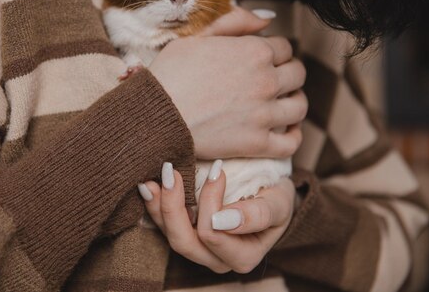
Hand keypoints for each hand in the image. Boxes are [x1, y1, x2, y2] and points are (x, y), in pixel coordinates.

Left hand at [139, 163, 295, 273]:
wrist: (270, 194)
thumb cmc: (277, 198)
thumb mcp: (279, 203)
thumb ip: (258, 214)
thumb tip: (222, 221)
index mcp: (242, 257)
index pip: (213, 234)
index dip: (210, 201)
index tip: (218, 169)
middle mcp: (216, 259)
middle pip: (184, 242)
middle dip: (173, 206)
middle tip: (172, 172)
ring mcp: (198, 248)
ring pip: (169, 236)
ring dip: (158, 206)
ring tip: (154, 178)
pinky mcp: (185, 234)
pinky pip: (163, 225)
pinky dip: (154, 205)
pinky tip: (149, 185)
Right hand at [148, 7, 306, 159]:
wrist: (155, 114)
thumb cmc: (170, 73)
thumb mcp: (197, 36)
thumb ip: (234, 22)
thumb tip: (267, 18)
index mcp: (254, 51)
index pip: (284, 47)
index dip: (273, 52)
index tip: (260, 60)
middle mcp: (266, 80)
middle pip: (297, 74)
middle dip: (287, 73)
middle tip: (271, 80)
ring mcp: (264, 113)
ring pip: (299, 106)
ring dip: (292, 101)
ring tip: (279, 103)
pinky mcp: (257, 142)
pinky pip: (291, 142)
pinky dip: (293, 136)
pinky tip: (284, 130)